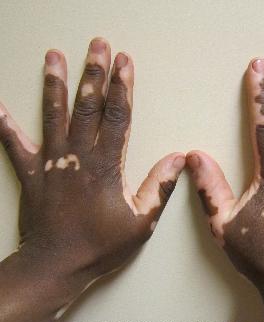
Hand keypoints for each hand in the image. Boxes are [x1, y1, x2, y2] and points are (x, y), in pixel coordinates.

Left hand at [0, 38, 183, 321]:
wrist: (58, 264)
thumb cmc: (101, 245)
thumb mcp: (142, 222)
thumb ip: (159, 187)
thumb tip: (178, 159)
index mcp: (106, 165)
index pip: (117, 116)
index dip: (122, 87)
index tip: (124, 63)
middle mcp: (78, 156)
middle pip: (87, 106)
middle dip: (94, 73)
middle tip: (97, 46)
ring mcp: (52, 162)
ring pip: (54, 116)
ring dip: (56, 85)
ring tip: (55, 58)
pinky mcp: (32, 173)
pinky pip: (15, 145)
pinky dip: (5, 125)